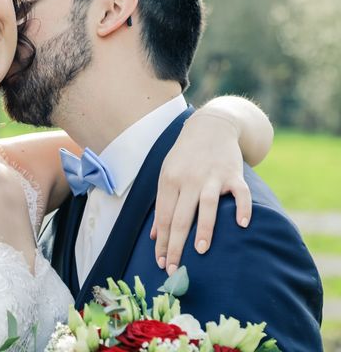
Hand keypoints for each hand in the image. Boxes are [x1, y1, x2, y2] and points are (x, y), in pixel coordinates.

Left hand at [151, 112, 251, 274]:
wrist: (210, 126)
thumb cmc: (185, 157)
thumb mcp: (167, 174)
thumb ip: (162, 204)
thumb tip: (155, 236)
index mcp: (169, 181)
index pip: (163, 217)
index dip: (162, 242)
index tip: (161, 263)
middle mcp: (189, 180)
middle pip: (180, 217)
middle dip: (176, 245)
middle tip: (175, 270)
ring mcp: (212, 177)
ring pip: (207, 206)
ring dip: (204, 229)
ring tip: (201, 251)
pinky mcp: (233, 174)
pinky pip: (240, 193)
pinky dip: (242, 208)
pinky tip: (242, 225)